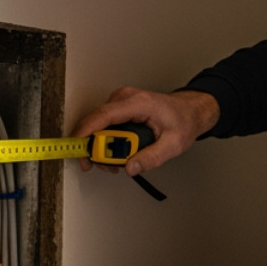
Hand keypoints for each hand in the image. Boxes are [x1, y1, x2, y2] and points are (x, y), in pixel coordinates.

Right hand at [69, 87, 219, 176]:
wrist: (190, 111)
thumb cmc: (183, 121)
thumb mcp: (173, 144)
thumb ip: (152, 157)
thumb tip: (130, 167)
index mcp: (138, 103)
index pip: (104, 115)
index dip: (86, 131)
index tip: (76, 146)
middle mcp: (126, 98)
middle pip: (97, 123)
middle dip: (96, 148)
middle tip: (107, 166)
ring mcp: (121, 102)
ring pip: (98, 126)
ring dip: (102, 147)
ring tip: (118, 162)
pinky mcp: (119, 108)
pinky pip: (104, 125)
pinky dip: (107, 141)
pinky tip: (118, 152)